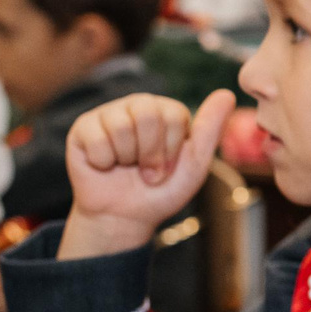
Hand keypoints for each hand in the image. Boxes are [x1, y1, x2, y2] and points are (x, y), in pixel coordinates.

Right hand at [59, 90, 234, 258]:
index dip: (171, 149)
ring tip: (125, 167)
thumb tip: (227, 93)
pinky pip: (96, 139)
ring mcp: (109, 114)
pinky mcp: (83, 128)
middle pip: (147, 115)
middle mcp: (138, 105)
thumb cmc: (161, 191)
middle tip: (147, 171)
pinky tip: (105, 165)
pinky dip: (103, 162)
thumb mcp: (194, 164)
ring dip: (126, 159)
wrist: (125, 217)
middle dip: (150, 154)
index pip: (175, 115)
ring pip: (120, 127)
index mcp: (166, 110)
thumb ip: (210, 129)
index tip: (167, 166)